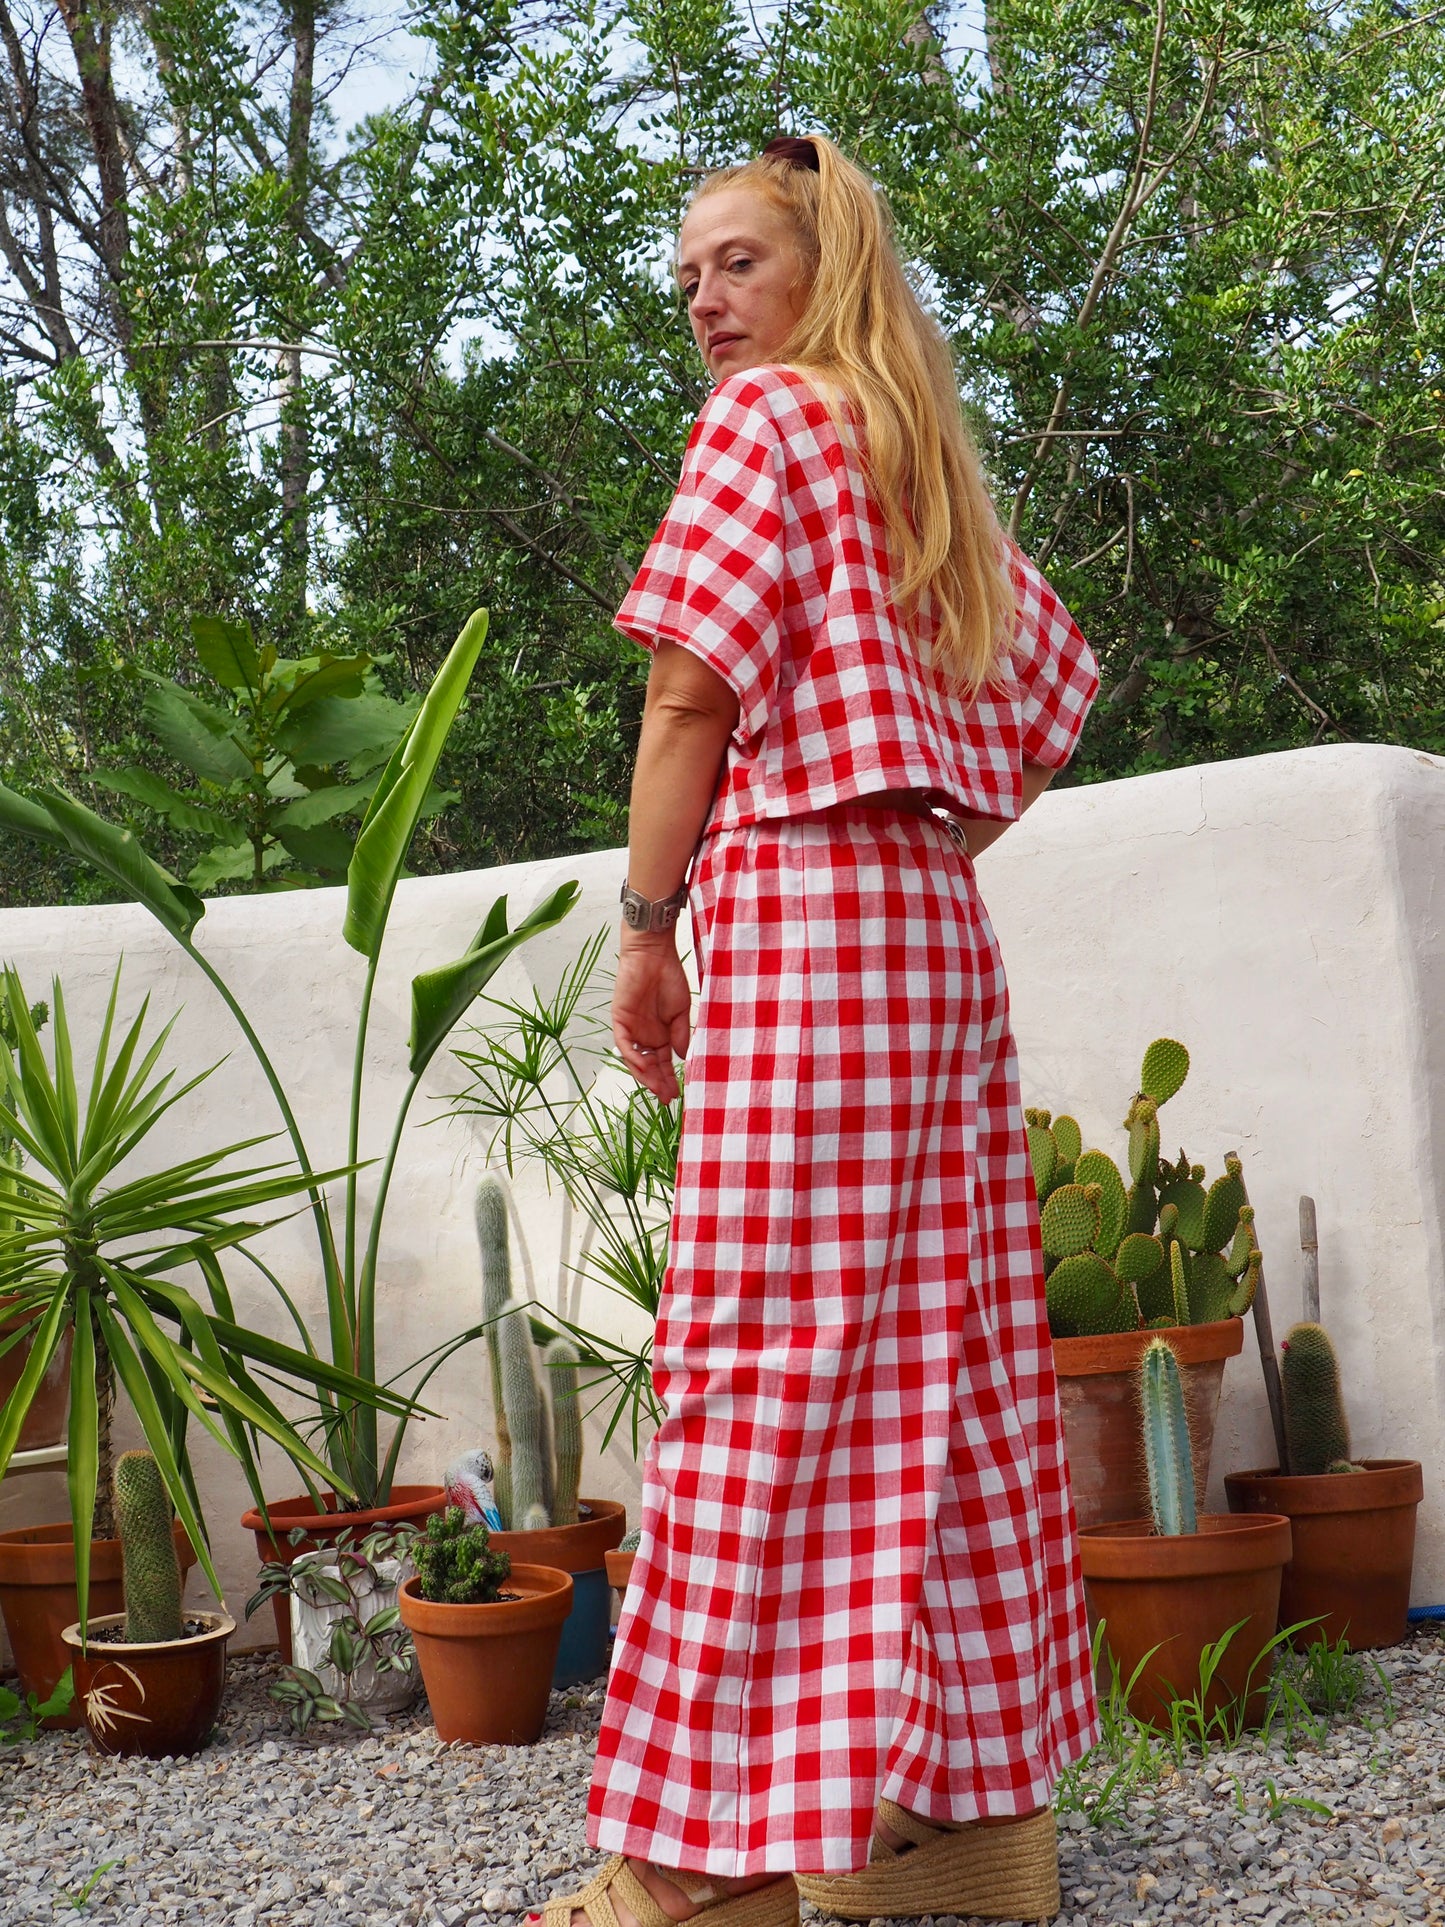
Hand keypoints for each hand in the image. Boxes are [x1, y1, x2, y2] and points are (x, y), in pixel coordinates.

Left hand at [612, 931, 691, 1101]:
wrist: (654, 955)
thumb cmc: (670, 977)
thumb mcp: (681, 1011)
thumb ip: (681, 1035)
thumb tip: (684, 1058)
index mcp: (661, 1034)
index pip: (663, 1063)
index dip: (669, 1078)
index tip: (677, 1094)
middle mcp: (645, 1035)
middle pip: (650, 1066)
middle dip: (658, 1083)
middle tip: (668, 1098)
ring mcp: (632, 1029)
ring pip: (636, 1060)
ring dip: (646, 1076)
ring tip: (658, 1089)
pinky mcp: (620, 1020)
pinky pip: (624, 1045)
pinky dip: (633, 1058)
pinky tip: (645, 1068)